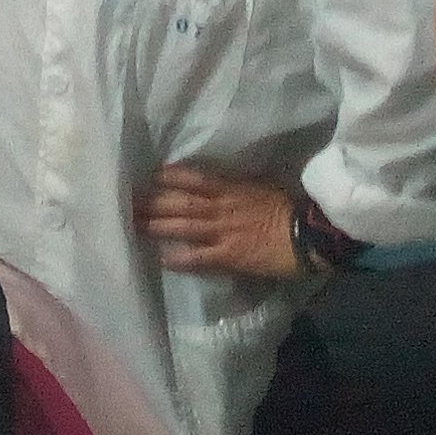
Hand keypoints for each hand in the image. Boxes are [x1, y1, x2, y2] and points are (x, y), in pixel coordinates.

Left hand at [141, 163, 300, 279]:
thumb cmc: (290, 208)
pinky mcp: (230, 256)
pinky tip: (163, 258)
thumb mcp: (262, 187)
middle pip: (179, 202)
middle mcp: (220, 207)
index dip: (170, 177)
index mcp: (230, 188)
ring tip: (132, 226)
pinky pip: (200, 258)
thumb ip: (239, 186)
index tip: (148, 176)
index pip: (193, 179)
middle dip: (152, 202)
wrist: (309, 234)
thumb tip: (222, 184)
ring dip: (156, 226)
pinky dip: (181, 258)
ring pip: (183, 227)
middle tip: (126, 202)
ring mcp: (223, 232)